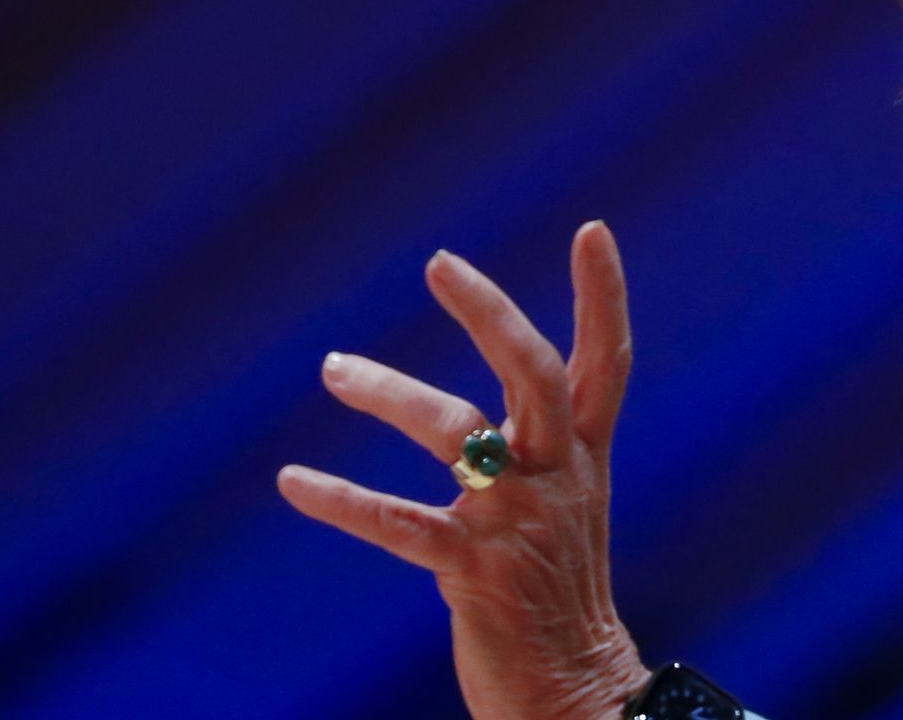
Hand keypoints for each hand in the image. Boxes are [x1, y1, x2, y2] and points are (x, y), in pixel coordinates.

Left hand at [278, 222, 651, 718]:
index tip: (593, 229)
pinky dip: (342, 500)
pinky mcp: (474, 573)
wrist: (575, 689)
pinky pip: (400, 524)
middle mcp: (560, 478)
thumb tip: (481, 422)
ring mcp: (519, 523)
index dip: (605, 296)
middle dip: (491, 313)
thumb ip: (538, 459)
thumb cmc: (558, 595)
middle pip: (536, 374)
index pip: (608, 363)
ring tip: (333, 367)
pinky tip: (294, 480)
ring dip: (391, 392)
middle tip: (441, 262)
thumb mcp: (565, 511)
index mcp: (586, 460)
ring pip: (458, 433)